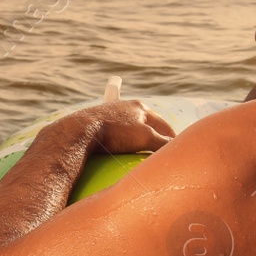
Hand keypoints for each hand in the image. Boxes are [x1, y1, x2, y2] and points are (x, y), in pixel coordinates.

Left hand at [58, 100, 176, 153]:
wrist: (80, 130)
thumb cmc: (115, 132)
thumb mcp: (144, 138)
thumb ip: (161, 142)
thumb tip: (174, 146)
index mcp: (140, 107)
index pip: (163, 124)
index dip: (171, 137)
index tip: (176, 148)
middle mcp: (127, 106)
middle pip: (148, 123)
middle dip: (156, 134)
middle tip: (162, 148)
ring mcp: (111, 113)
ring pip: (132, 126)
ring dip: (140, 136)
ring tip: (144, 147)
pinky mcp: (98, 121)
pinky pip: (117, 131)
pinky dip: (124, 138)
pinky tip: (121, 143)